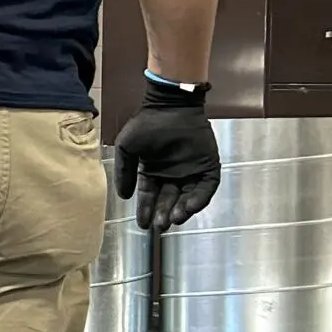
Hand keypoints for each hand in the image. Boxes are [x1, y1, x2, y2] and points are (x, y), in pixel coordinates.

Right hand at [113, 81, 220, 232]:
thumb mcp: (127, 149)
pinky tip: (188, 208)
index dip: (146, 210)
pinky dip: (199, 200)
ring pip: (188, 197)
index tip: (143, 224)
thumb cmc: (146, 124)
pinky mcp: (208, 166)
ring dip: (181, 210)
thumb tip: (123, 196)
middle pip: (169, 200)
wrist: (170, 106)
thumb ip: (124, 172)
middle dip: (164, 213)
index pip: (151, 195)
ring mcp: (191, 170)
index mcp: (154, 170)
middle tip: (160, 225)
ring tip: (173, 218)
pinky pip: (206, 188)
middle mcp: (173, 174)